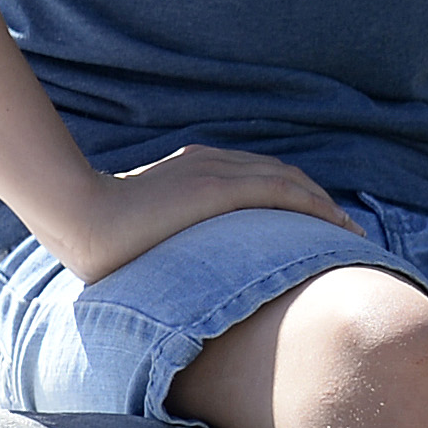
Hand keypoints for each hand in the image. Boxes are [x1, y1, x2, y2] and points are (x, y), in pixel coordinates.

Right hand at [49, 142, 350, 283]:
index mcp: (192, 170)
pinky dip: (312, 205)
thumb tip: (169, 263)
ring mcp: (214, 174)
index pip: (256, 177)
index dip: (291, 196)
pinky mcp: (217, 189)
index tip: (314, 222)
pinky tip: (332, 224)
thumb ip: (163, 232)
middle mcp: (209, 165)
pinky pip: (280, 192)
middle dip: (316, 200)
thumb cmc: (98, 233)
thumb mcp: (137, 227)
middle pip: (280, 175)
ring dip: (322, 205)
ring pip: (287, 181)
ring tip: (347, 233)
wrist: (80, 218)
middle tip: (344, 230)